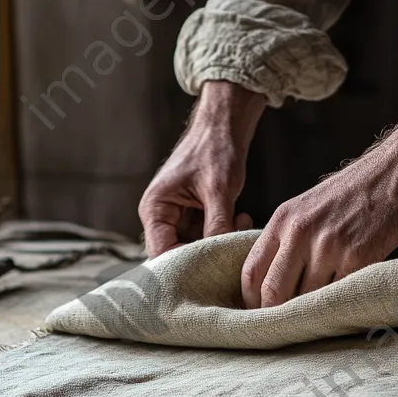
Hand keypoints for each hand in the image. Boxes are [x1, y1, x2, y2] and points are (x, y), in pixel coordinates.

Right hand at [140, 81, 267, 256]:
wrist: (224, 127)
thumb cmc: (214, 149)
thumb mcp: (218, 189)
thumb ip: (218, 225)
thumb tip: (220, 258)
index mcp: (155, 208)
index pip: (162, 252)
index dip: (184, 265)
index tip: (211, 269)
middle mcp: (162, 217)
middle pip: (178, 254)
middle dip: (206, 255)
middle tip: (232, 249)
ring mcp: (179, 219)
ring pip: (196, 248)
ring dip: (219, 243)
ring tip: (241, 224)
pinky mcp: (195, 218)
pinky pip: (208, 237)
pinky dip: (225, 233)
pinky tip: (242, 219)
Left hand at [241, 113, 397, 307]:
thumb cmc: (353, 192)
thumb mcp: (307, 207)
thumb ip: (287, 240)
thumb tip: (272, 284)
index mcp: (283, 219)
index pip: (251, 271)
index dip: (251, 300)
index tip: (258, 313)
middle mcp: (301, 233)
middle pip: (273, 292)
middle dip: (275, 315)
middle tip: (282, 328)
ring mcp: (330, 247)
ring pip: (307, 299)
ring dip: (310, 313)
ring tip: (315, 318)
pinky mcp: (359, 258)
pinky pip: (339, 295)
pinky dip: (338, 305)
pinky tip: (340, 306)